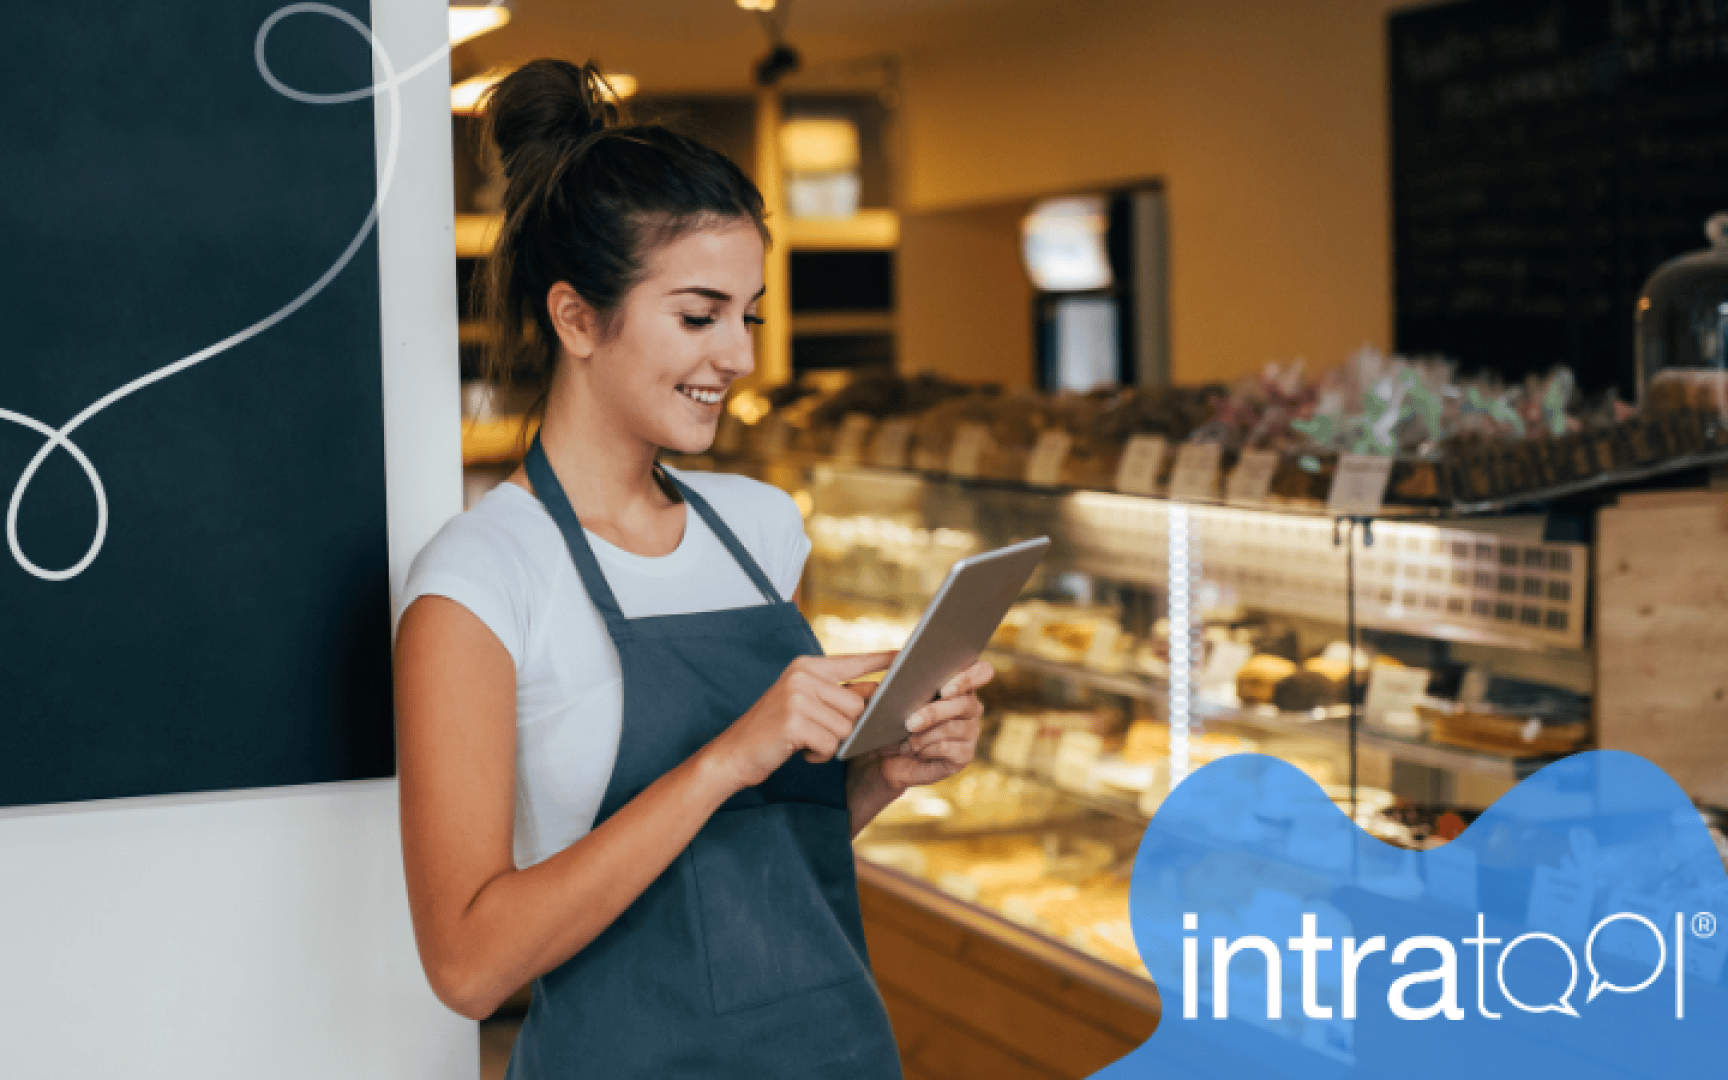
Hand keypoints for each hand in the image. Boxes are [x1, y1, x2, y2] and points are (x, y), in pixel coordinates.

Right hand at [704, 651, 897, 792]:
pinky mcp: (795, 721)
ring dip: (831, 743)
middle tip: (818, 733)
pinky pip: (831, 744)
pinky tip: (799, 750)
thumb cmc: (773, 731)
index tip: (906, 654)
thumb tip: (875, 691)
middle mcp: (803, 675)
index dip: (882, 660)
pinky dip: (819, 755)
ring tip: (805, 741)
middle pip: (857, 705)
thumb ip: (836, 695)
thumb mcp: (804, 704)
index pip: (854, 661)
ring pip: (846, 727)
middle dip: (845, 727)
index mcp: (807, 667)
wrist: (733, 753)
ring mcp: (798, 696)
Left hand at [854, 659, 994, 794]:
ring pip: (953, 727)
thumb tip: (897, 665)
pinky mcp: (965, 754)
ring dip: (925, 735)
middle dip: (934, 712)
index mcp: (959, 684)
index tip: (945, 689)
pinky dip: (927, 750)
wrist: (888, 757)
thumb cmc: (894, 721)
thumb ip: (905, 680)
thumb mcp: (896, 699)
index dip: (968, 678)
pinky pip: (948, 748)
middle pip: (965, 703)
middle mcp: (971, 707)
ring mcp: (971, 731)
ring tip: (907, 741)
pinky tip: (916, 751)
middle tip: (911, 723)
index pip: (982, 672)